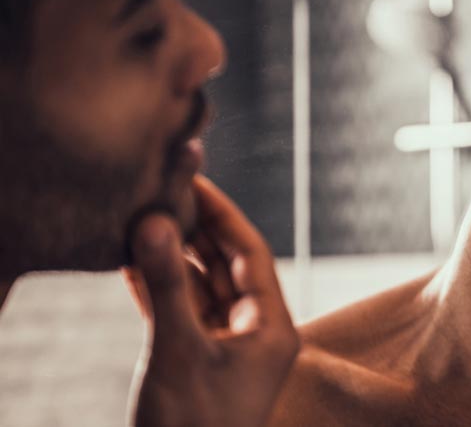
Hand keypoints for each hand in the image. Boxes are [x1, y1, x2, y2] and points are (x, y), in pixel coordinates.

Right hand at [122, 176, 299, 426]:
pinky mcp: (200, 358)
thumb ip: (167, 286)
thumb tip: (157, 221)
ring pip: (202, 286)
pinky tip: (132, 260)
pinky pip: (183, 310)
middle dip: (196, 229)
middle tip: (164, 190)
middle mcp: (256, 331)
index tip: (194, 179)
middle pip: (227, 265)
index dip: (222, 213)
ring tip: (142, 218)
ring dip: (172, 256)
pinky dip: (159, 287)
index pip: (251, 253)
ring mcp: (227, 345)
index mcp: (272, 327)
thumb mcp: (179, 351)